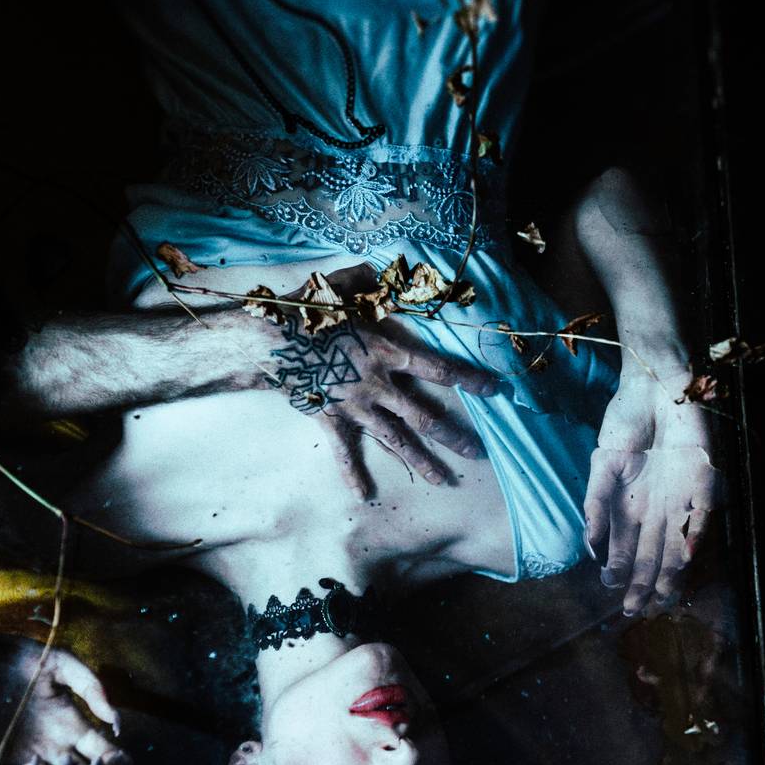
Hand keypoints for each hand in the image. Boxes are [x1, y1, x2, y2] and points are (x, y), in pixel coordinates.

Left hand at [0, 647, 131, 764]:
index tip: (119, 758)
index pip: (104, 754)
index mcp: (73, 727)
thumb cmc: (20, 661)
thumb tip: (116, 722)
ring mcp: (28, 758)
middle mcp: (55, 748)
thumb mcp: (62, 664)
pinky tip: (31, 763)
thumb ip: (92, 689)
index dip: (118, 763)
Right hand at [272, 264, 498, 495]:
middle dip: (454, 436)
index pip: (438, 369)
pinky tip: (362, 495)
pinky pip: (345, 452)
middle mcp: (378, 384)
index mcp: (387, 352)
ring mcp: (356, 406)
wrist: (270, 339)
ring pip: (396, 439)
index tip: (494, 390)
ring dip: (420, 461)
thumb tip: (380, 269)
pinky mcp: (332, 419)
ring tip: (443, 481)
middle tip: (477, 453)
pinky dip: (352, 473)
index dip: (468, 379)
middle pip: (425, 416)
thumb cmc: (308, 310)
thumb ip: (366, 279)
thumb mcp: (342, 286)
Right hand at [583, 373, 721, 619]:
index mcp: (629, 506)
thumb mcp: (601, 464)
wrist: (654, 385)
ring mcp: (680, 499)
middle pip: (650, 554)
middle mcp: (655, 509)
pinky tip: (688, 558)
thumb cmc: (625, 421)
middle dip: (643, 583)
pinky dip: (695, 537)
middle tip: (636, 611)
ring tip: (662, 598)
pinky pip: (700, 516)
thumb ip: (595, 504)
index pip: (624, 548)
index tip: (612, 591)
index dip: (619, 570)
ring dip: (669, 572)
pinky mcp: (702, 483)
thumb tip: (588, 546)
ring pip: (675, 545)